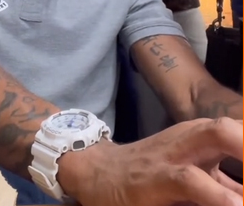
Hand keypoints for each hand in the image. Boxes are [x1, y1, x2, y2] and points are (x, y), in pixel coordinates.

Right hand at [57, 118, 242, 205]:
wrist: (95, 175)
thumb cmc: (150, 178)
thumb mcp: (195, 177)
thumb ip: (227, 184)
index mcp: (204, 138)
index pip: (241, 134)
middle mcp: (192, 139)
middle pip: (233, 126)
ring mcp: (174, 154)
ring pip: (218, 136)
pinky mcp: (158, 178)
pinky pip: (192, 181)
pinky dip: (218, 194)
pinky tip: (235, 205)